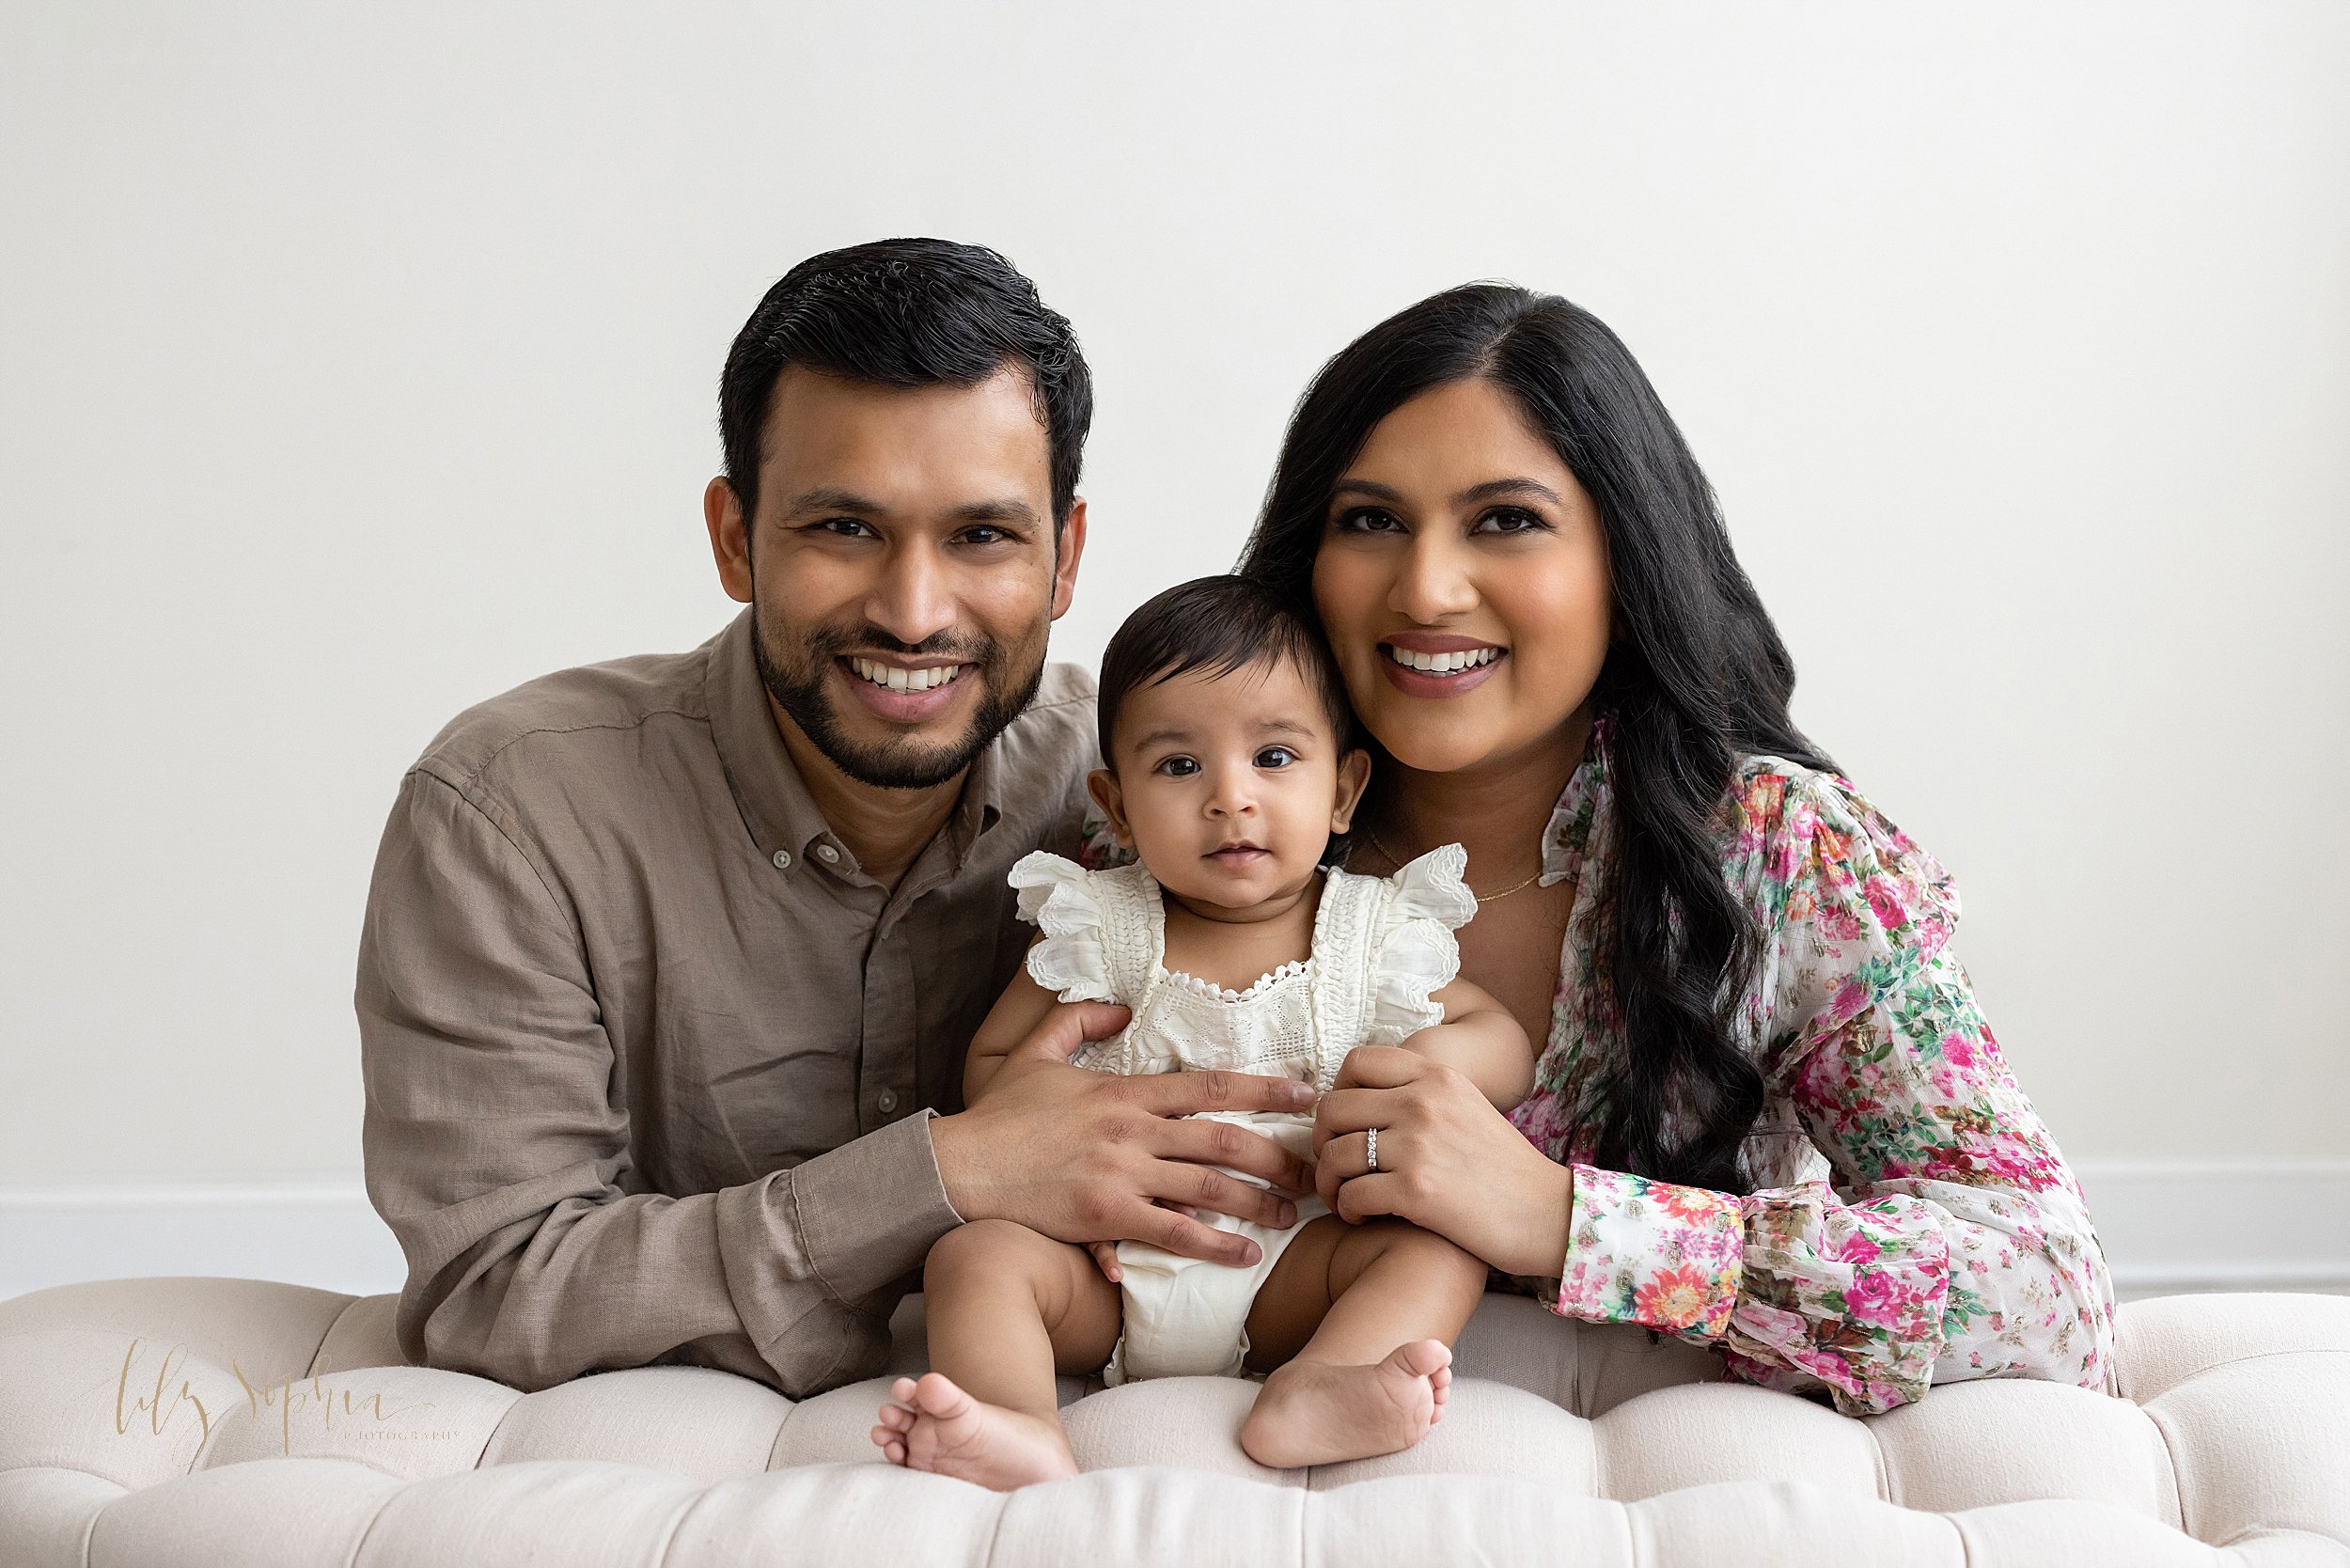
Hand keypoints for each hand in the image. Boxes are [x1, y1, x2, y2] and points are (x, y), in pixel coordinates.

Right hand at [932, 1001, 1318, 1267]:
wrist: (960, 1168)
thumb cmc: (998, 1116)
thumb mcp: (1035, 1054)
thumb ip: (1079, 1020)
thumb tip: (1120, 1004)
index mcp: (1124, 1091)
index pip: (1209, 1084)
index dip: (1264, 1088)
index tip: (1305, 1094)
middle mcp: (1132, 1132)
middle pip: (1223, 1140)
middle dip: (1275, 1155)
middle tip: (1311, 1170)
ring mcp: (1121, 1176)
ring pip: (1208, 1189)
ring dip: (1257, 1203)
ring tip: (1288, 1216)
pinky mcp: (1106, 1217)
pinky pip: (1173, 1234)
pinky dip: (1213, 1244)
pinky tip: (1243, 1254)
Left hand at [1311, 1045, 1572, 1278]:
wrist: (1547, 1213)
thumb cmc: (1503, 1167)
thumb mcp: (1466, 1106)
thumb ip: (1420, 1094)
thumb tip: (1363, 1098)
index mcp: (1436, 1076)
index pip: (1357, 1061)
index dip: (1337, 1091)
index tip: (1344, 1123)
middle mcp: (1423, 1102)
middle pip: (1333, 1107)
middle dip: (1322, 1140)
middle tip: (1334, 1165)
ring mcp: (1418, 1145)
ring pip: (1334, 1153)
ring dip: (1329, 1181)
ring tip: (1342, 1196)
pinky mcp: (1415, 1190)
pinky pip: (1350, 1195)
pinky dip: (1346, 1209)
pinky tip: (1359, 1216)